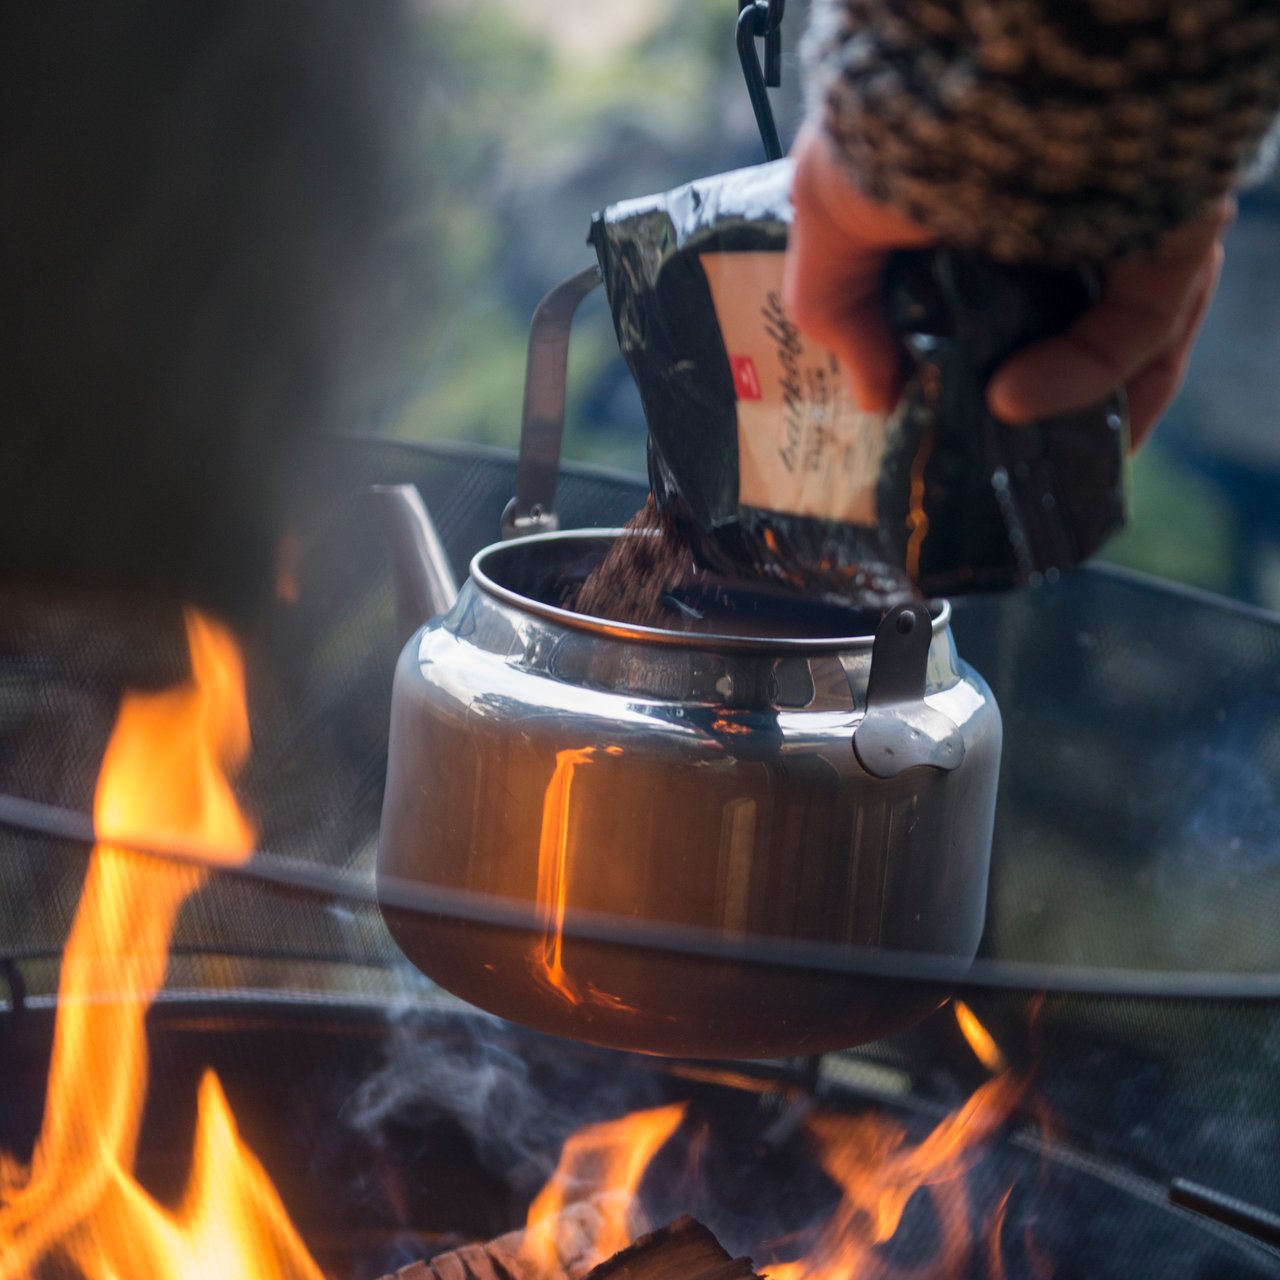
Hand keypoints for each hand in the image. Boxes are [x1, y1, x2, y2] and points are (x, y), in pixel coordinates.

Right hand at [783, 126, 1230, 448]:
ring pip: (1110, 346)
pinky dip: (1081, 374)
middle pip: (1051, 329)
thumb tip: (875, 398)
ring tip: (1008, 462)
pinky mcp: (1171, 238)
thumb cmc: (897, 125)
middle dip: (1021, 406)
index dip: (950, 359)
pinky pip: (1140, 328)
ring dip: (1063, 416)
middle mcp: (1055, 212)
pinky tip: (1018, 403)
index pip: (976, 292)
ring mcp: (1120, 228)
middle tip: (975, 457)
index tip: (920, 413)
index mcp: (975, 198)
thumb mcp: (826, 214)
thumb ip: (836, 309)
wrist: (995, 64)